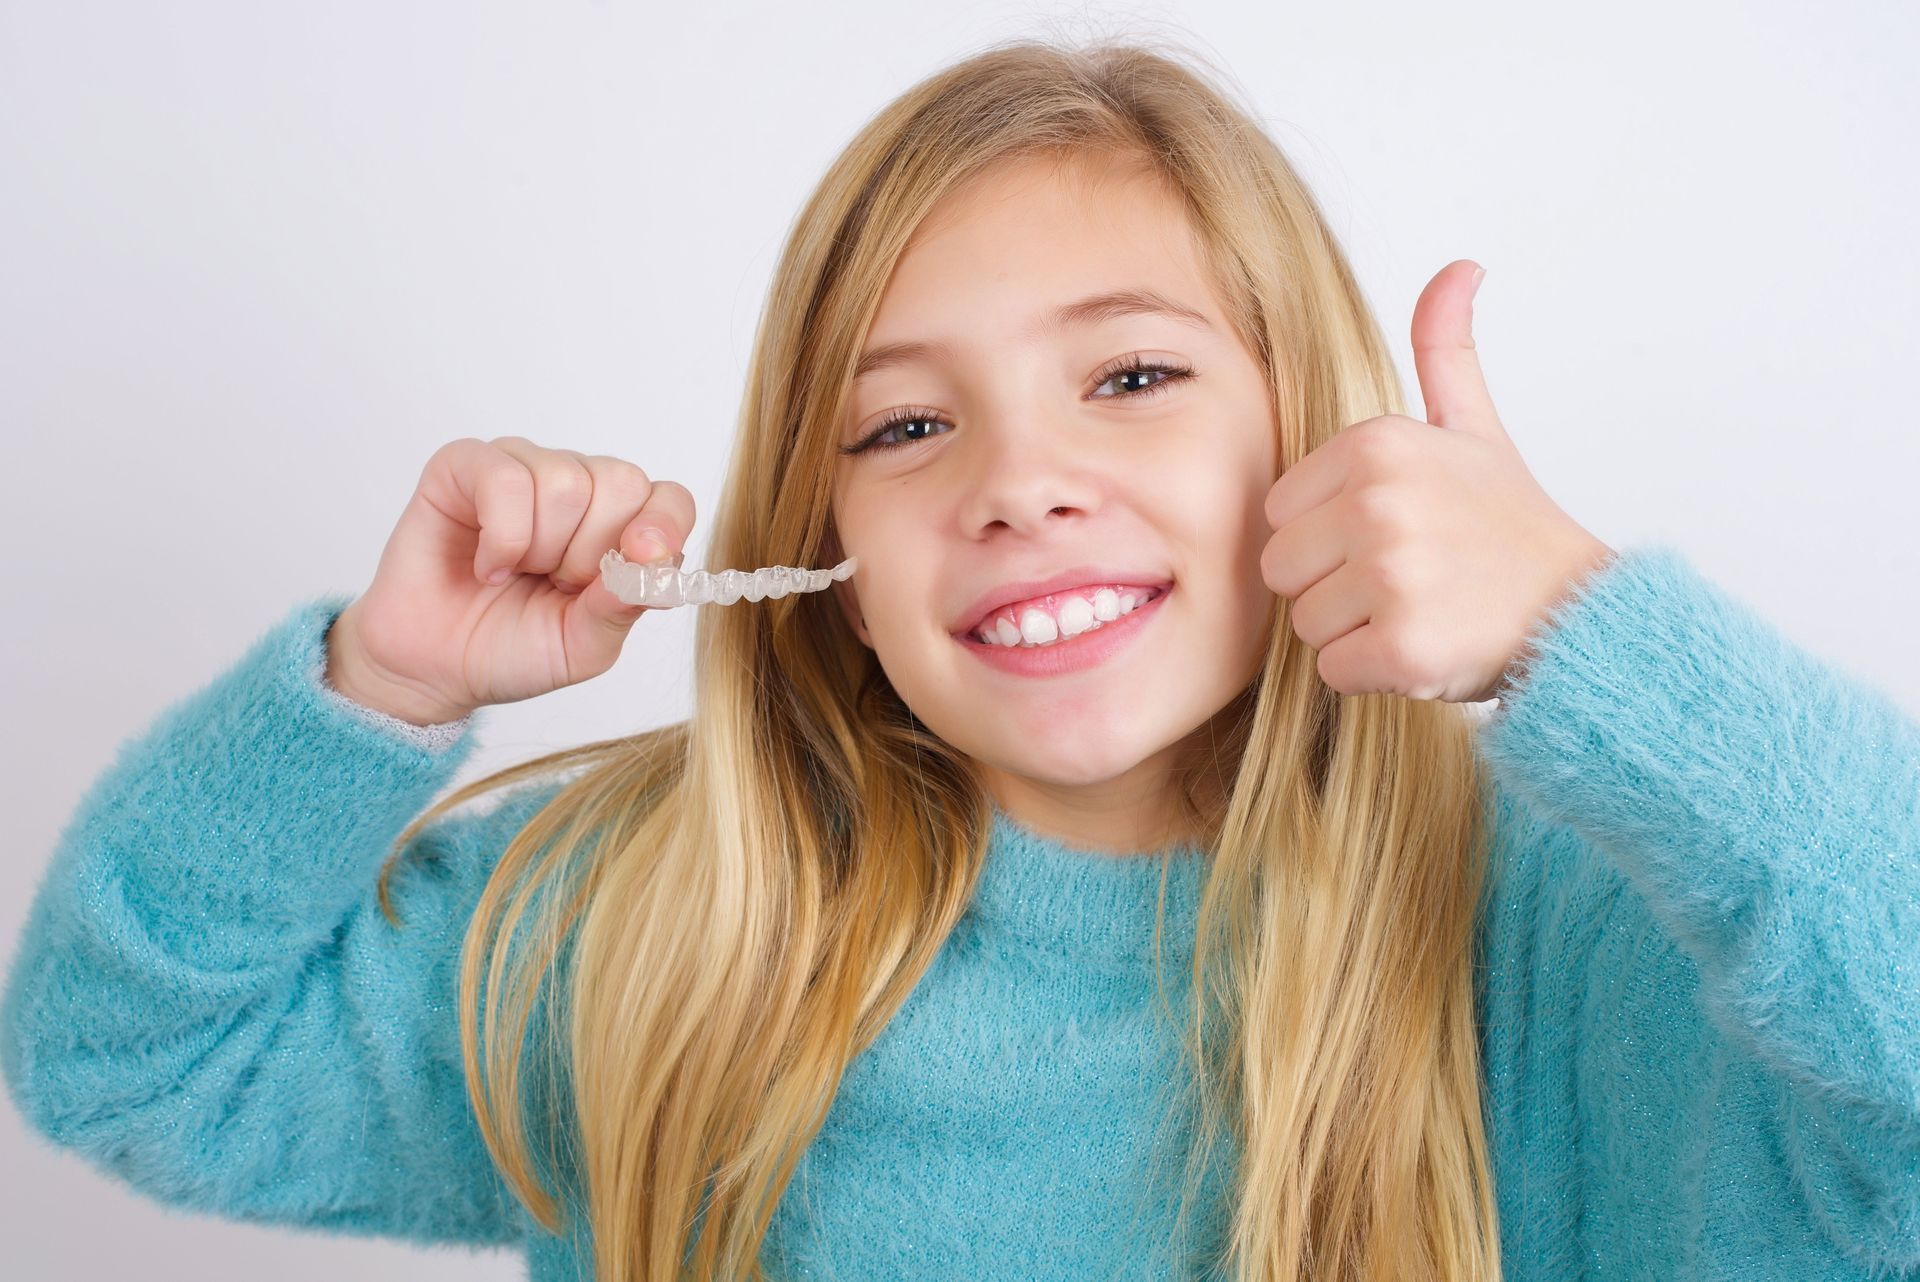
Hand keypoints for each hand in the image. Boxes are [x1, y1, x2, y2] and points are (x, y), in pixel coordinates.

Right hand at [326, 436, 696, 723]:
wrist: (434, 667)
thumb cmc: (512, 649)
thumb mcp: (583, 646)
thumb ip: (624, 606)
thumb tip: (655, 560)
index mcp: (620, 526)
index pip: (670, 498)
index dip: (663, 526)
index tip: (637, 560)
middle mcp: (579, 487)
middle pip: (621, 482)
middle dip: (589, 552)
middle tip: (554, 583)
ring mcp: (523, 468)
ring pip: (564, 481)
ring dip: (539, 548)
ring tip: (514, 574)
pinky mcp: (466, 465)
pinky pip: (506, 478)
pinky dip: (501, 536)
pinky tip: (486, 565)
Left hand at [1260, 260, 1615, 704]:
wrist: (1581, 614)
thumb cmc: (1510, 526)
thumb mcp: (1475, 427)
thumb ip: (1445, 349)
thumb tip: (1459, 267)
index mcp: (1376, 445)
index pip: (1280, 512)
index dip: (1327, 536)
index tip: (1394, 535)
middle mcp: (1378, 502)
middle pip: (1282, 569)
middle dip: (1332, 586)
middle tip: (1406, 580)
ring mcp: (1390, 576)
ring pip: (1305, 623)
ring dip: (1354, 632)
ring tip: (1420, 609)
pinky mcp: (1401, 646)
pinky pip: (1334, 670)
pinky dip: (1373, 673)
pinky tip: (1426, 647)